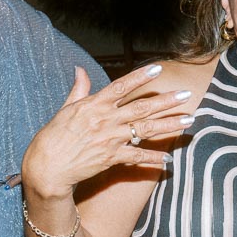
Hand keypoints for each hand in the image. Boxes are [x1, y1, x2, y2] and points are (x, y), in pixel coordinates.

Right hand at [22, 64, 192, 199]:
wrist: (47, 167)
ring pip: (145, 130)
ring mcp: (110, 139)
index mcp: (94, 105)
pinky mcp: (111, 158)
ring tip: (188, 120)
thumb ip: (79, 89)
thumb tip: (80, 69)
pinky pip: (137, 156)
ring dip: (169, 125)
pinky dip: (152, 158)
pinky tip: (168, 159)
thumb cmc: (54, 136)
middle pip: (142, 108)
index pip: (121, 86)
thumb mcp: (66, 108)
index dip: (140, 77)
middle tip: (187, 95)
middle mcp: (106, 120)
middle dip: (167, 101)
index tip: (159, 69)